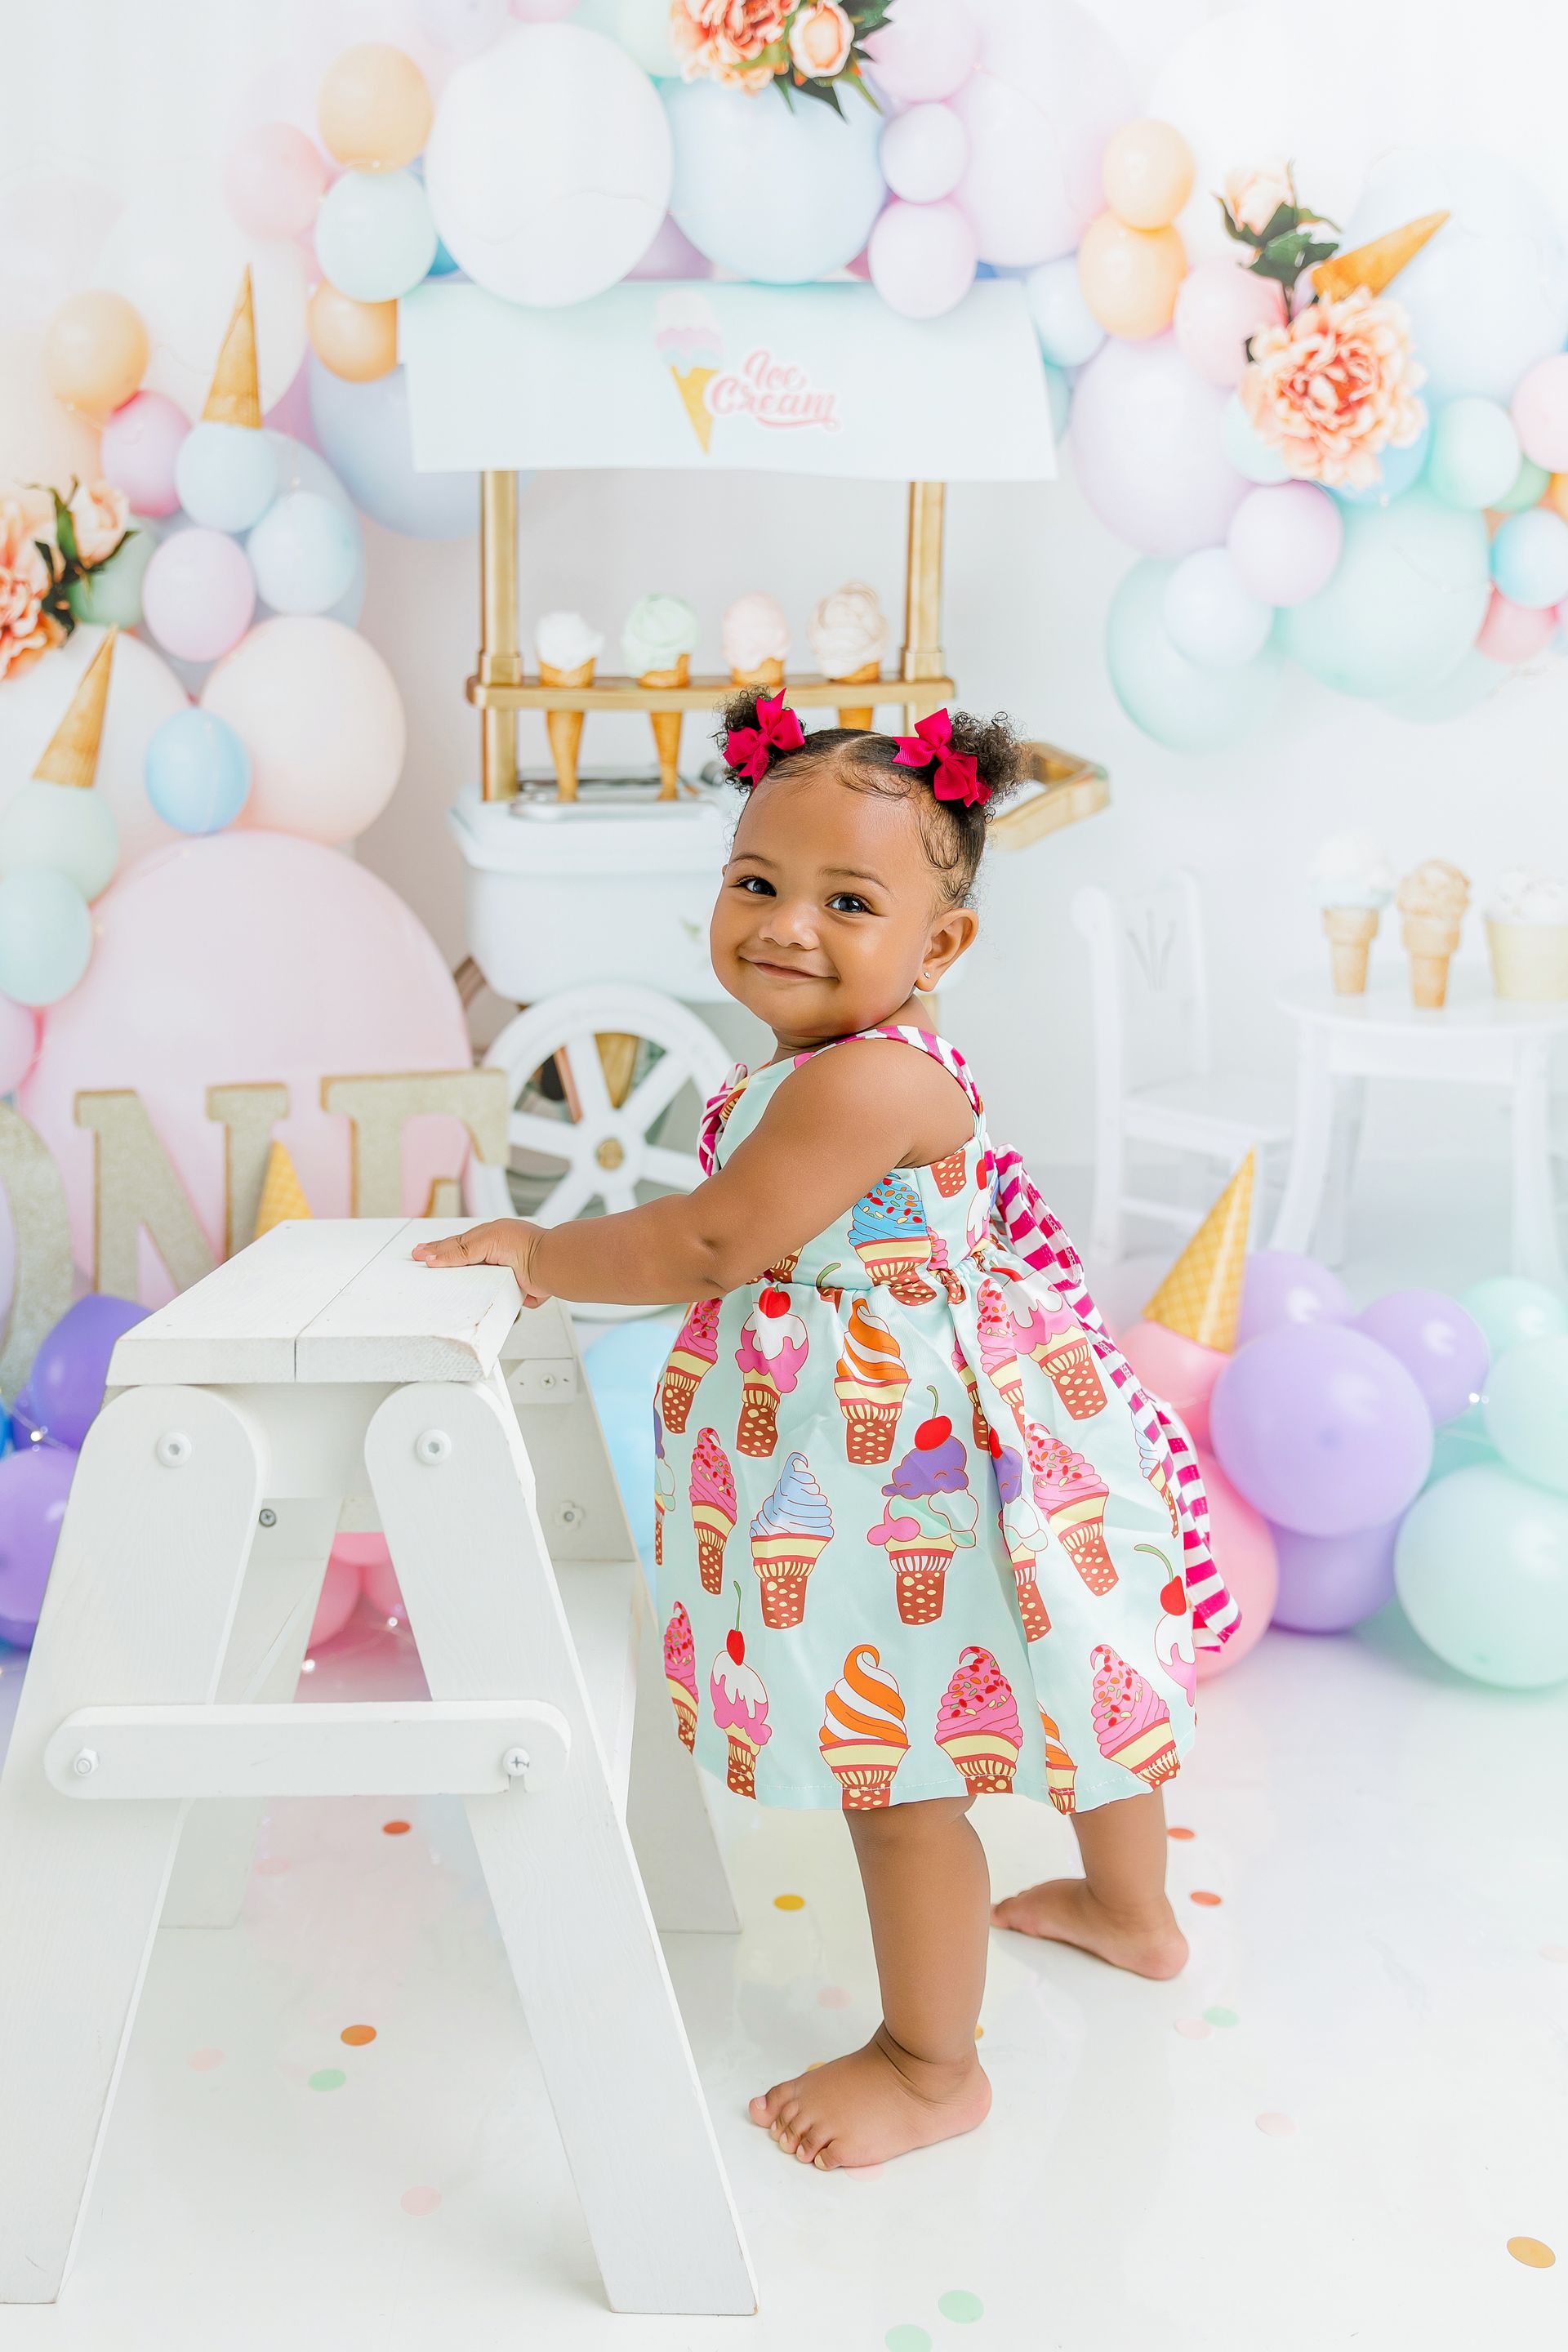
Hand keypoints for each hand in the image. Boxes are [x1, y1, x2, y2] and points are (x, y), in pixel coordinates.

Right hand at [412, 1219, 552, 1304]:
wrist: (549, 1265)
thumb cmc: (525, 1245)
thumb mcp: (485, 1241)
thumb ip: (459, 1251)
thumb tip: (432, 1258)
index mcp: (489, 1238)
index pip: (456, 1245)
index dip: (436, 1250)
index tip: (418, 1254)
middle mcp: (494, 1255)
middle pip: (461, 1261)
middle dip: (441, 1262)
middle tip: (419, 1262)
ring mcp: (501, 1273)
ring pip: (473, 1281)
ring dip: (457, 1284)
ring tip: (435, 1287)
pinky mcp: (509, 1291)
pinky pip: (487, 1298)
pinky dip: (476, 1299)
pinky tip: (463, 1304)